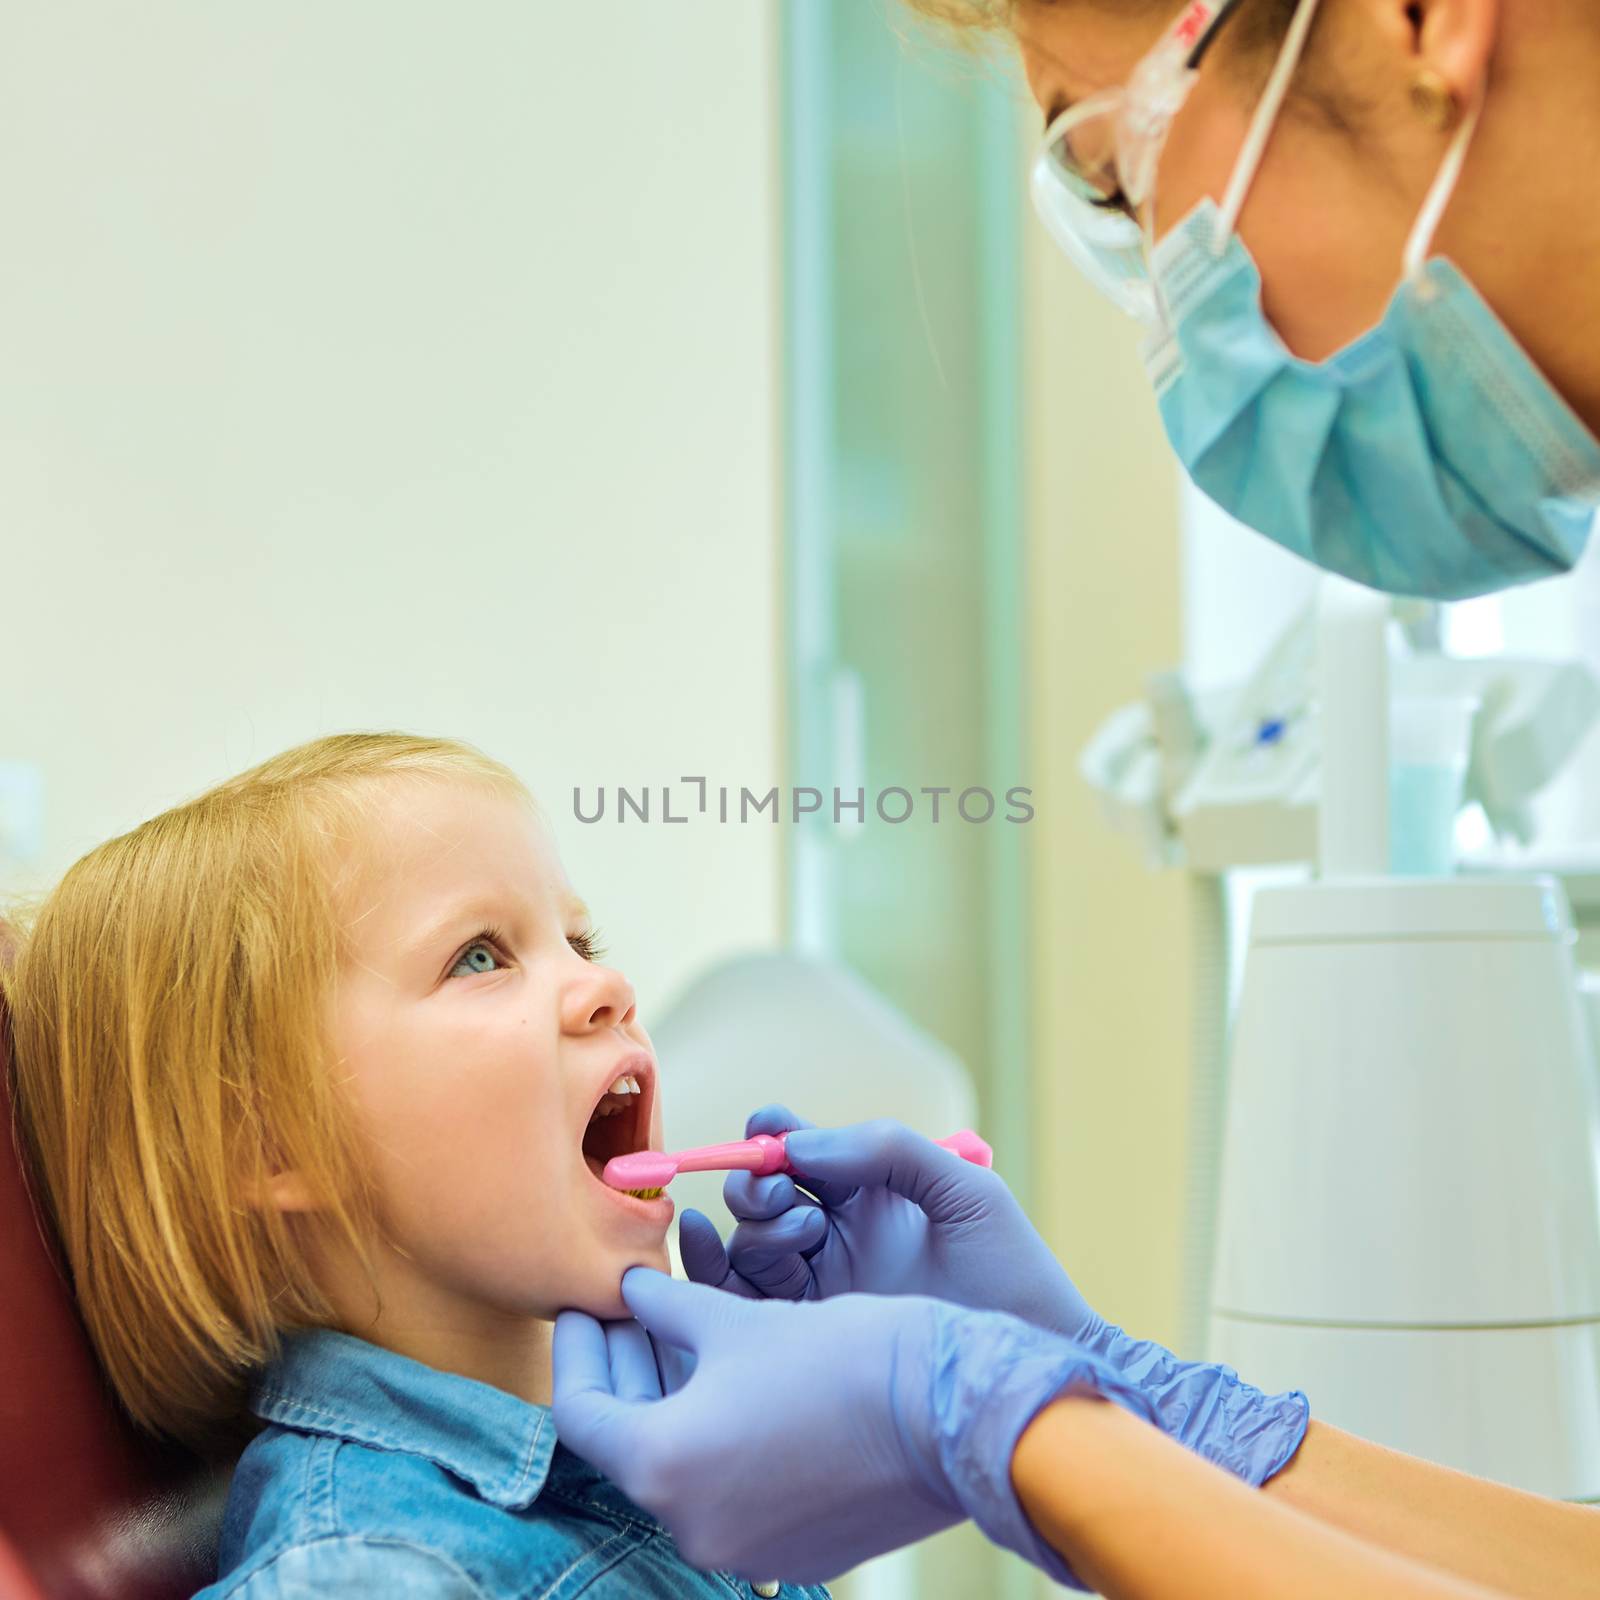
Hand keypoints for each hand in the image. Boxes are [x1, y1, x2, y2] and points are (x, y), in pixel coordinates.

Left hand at [553, 1268, 1156, 1587]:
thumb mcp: (739, 1319)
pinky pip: (732, 1487)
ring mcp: (746, 1548)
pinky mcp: (795, 1549)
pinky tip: (736, 1374)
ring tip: (684, 1324)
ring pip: (683, 1461)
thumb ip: (669, 1307)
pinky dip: (721, 1432)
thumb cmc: (843, 1358)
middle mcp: (693, 1526)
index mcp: (665, 1467)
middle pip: (630, 1438)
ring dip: (675, 1395)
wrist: (954, 1416)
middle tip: (631, 1305)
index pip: (580, 1409)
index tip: (584, 1304)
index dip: (577, 1347)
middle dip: (628, 1365)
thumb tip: (633, 1291)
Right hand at [678, 1106, 1098, 1337]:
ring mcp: (818, 1284)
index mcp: (869, 1190)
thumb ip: (888, 1147)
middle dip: (759, 1184)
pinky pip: (739, 1296)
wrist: (1026, 1369)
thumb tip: (798, 1146)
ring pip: (747, 1241)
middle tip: (789, 1200)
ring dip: (756, 1228)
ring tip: (802, 1236)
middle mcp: (835, 1233)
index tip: (768, 1135)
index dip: (772, 1133)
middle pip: (762, 1193)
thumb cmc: (1012, 1274)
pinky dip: (712, 1267)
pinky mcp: (804, 1335)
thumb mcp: (964, 1191)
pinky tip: (709, 1247)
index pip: (800, 1147)